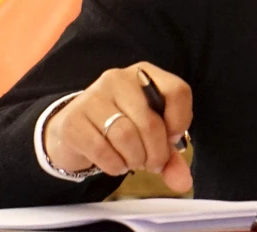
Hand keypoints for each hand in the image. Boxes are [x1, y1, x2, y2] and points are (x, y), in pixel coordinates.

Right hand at [43, 62, 191, 191]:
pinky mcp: (74, 121)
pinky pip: (101, 150)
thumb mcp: (149, 133)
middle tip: (152, 164)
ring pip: (125, 136)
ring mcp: (93, 97)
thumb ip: (170, 155)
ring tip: (133, 162)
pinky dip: (114, 165)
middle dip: (156, 153)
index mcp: (145, 74)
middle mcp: (119, 79)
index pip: (177, 91)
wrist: (76, 128)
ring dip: (135, 160)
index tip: (172, 139)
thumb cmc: (121, 125)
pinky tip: (116, 164)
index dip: (180, 121)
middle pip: (150, 122)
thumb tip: (182, 182)